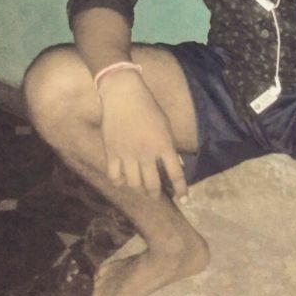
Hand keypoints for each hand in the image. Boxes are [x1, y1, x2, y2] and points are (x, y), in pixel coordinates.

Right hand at [97, 73, 187, 200]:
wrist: (123, 95)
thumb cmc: (148, 107)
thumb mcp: (165, 125)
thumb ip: (169, 146)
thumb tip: (176, 165)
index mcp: (163, 145)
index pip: (175, 174)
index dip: (181, 189)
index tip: (184, 199)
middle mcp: (146, 153)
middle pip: (152, 185)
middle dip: (155, 194)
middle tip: (155, 194)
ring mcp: (127, 155)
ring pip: (133, 184)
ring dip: (138, 188)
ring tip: (140, 186)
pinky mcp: (111, 153)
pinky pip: (115, 177)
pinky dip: (120, 181)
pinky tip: (124, 178)